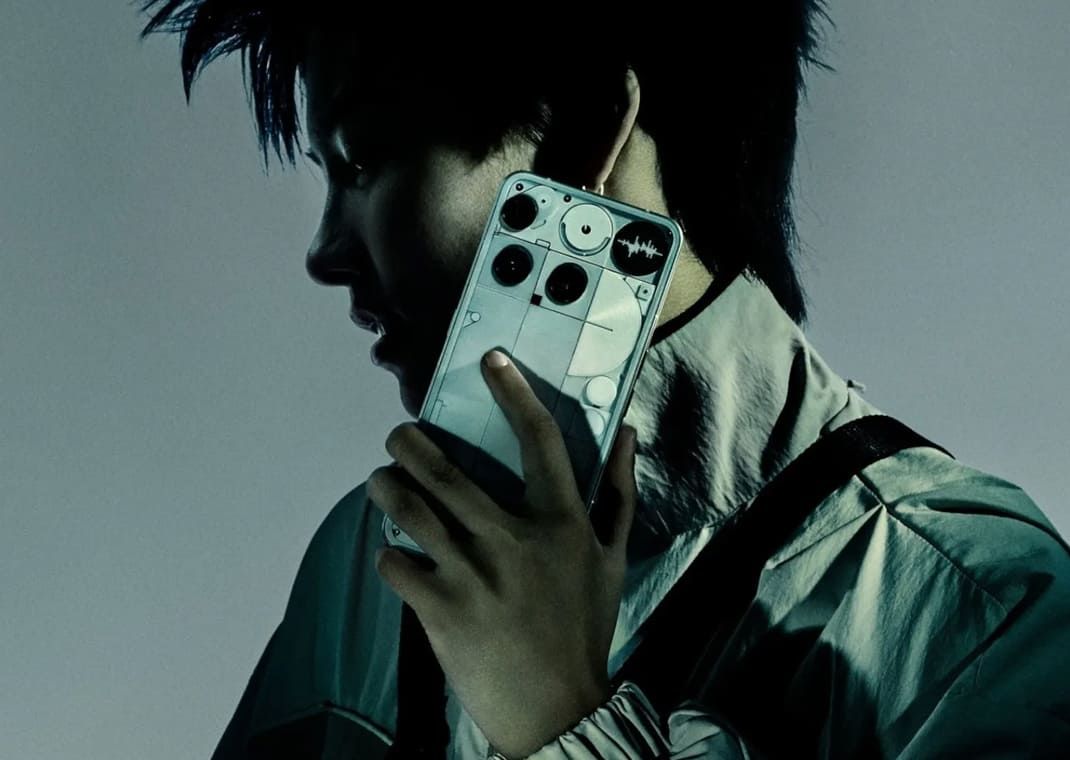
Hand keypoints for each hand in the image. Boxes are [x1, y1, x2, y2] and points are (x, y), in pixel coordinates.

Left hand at [368, 348, 637, 757]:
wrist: (558, 707)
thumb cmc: (585, 627)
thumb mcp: (613, 559)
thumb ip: (619, 494)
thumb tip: (629, 435)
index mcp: (560, 522)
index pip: (538, 440)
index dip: (514, 392)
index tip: (490, 361)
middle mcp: (512, 539)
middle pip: (448, 472)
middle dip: (411, 443)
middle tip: (399, 435)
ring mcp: (473, 574)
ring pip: (411, 510)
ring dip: (387, 487)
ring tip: (381, 481)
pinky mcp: (441, 610)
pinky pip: (397, 566)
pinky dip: (388, 556)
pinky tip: (393, 554)